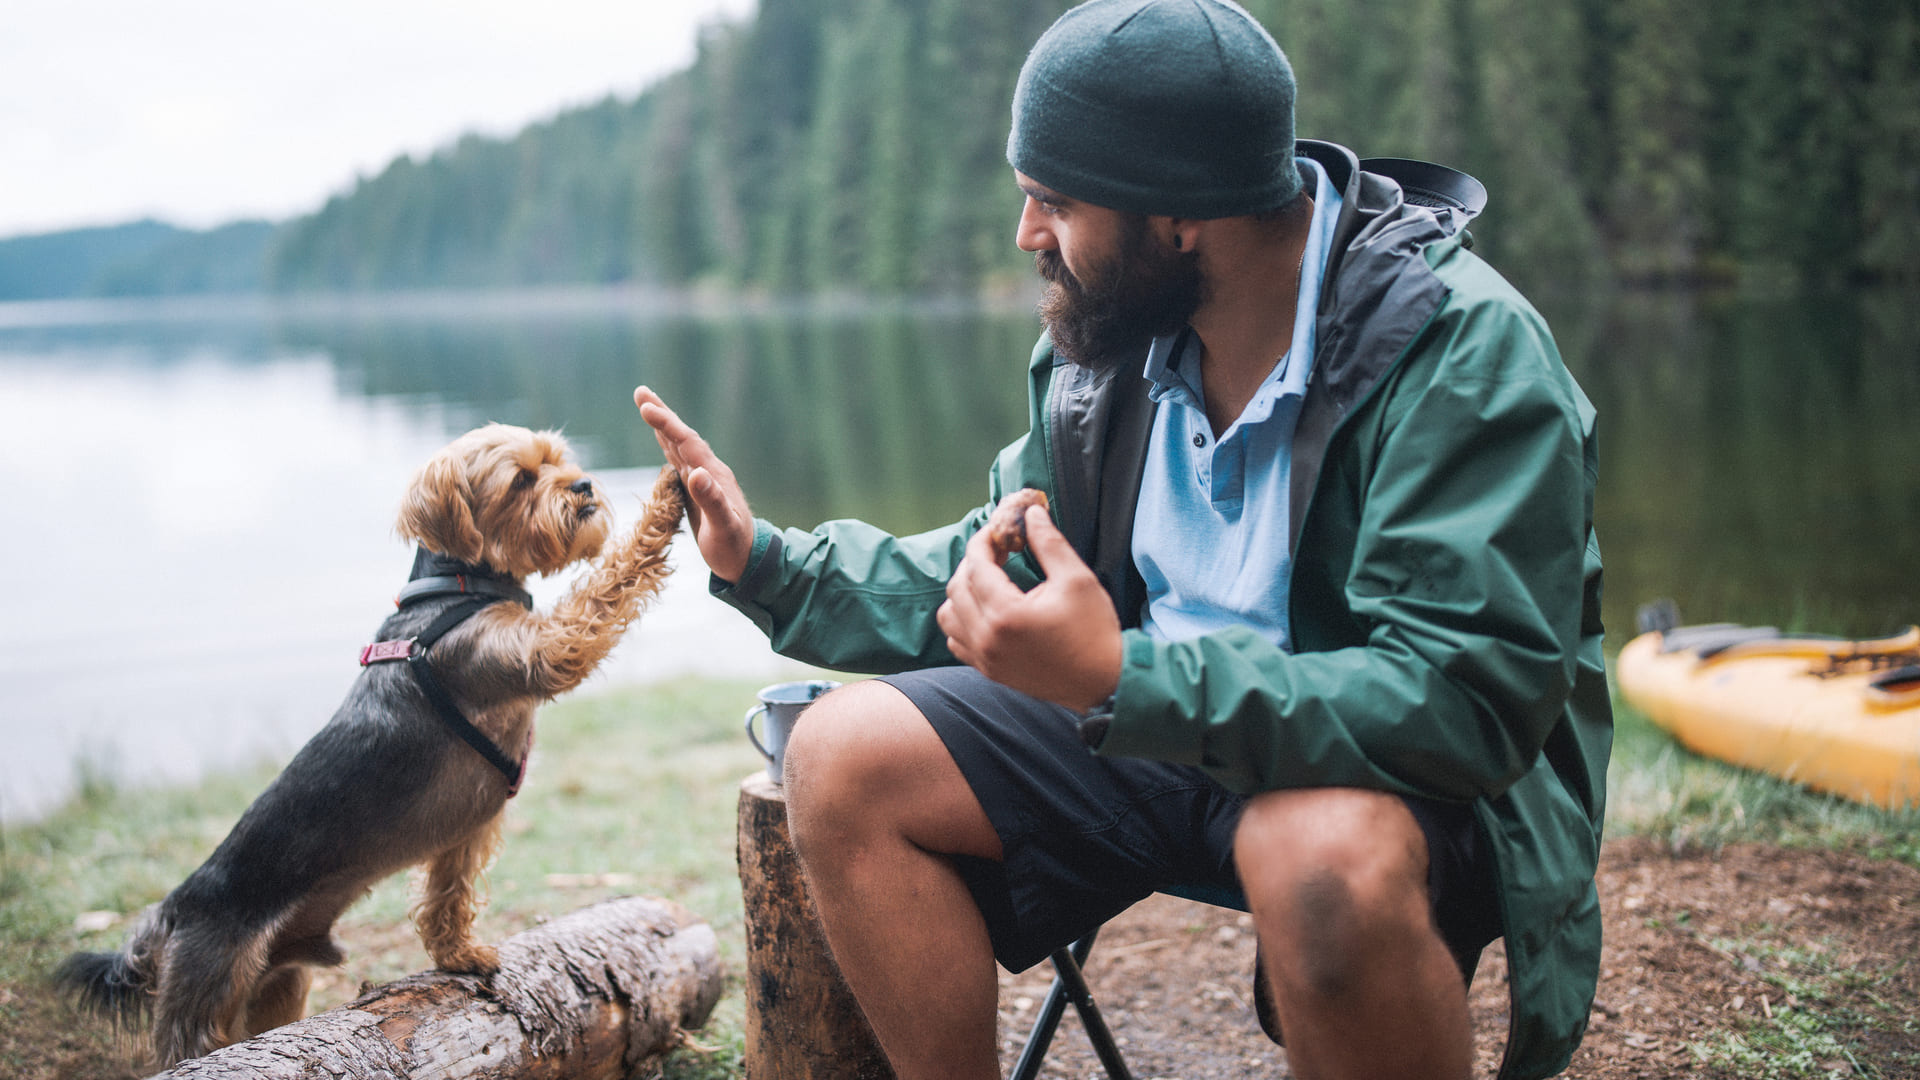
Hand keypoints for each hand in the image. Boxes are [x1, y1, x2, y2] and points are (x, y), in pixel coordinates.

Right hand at [633, 386, 754, 582]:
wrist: (749, 560)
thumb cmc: (735, 548)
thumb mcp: (724, 527)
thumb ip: (712, 501)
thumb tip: (696, 473)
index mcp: (714, 475)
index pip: (687, 443)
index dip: (667, 424)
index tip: (645, 407)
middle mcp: (709, 472)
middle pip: (682, 437)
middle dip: (662, 415)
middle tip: (640, 392)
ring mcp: (703, 480)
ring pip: (679, 446)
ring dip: (663, 426)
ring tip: (646, 406)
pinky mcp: (697, 491)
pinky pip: (679, 461)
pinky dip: (667, 446)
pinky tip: (662, 440)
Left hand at [937, 505, 1121, 711]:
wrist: (1104, 682)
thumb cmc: (1094, 630)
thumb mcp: (1077, 579)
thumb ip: (1049, 543)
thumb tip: (1031, 512)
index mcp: (1006, 614)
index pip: (976, 566)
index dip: (983, 541)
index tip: (998, 529)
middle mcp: (987, 638)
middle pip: (956, 588)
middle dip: (973, 562)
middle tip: (998, 552)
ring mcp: (985, 658)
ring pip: (948, 616)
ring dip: (962, 592)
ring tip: (989, 581)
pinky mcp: (989, 671)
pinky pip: (956, 641)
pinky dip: (962, 620)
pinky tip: (987, 610)